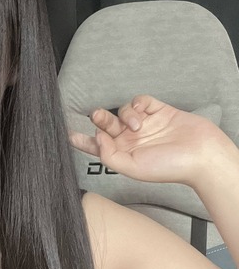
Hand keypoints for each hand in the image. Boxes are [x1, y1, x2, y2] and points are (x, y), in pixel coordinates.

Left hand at [68, 95, 235, 185]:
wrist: (201, 155)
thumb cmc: (169, 167)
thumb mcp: (132, 168)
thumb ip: (109, 155)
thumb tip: (96, 138)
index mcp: (123, 154)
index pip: (97, 145)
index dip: (81, 139)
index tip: (67, 133)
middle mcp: (131, 139)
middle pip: (106, 124)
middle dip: (100, 119)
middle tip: (98, 116)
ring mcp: (145, 124)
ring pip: (122, 111)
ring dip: (125, 114)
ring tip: (138, 125)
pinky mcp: (158, 111)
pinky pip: (140, 100)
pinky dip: (138, 103)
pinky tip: (144, 111)